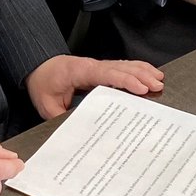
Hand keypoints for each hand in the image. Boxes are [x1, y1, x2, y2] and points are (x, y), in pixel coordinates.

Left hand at [25, 55, 163, 119]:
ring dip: (142, 70)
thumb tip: (80, 130)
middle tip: (158, 86)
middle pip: (120, 67)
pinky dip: (135, 68)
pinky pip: (120, 66)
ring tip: (159, 79)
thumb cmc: (43, 83)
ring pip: (123, 65)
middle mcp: (91, 66)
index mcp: (79, 72)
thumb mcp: (47, 104)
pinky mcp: (99, 69)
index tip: (141, 87)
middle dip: (140, 76)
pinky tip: (147, 73)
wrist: (37, 67)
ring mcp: (97, 66)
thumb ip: (62, 116)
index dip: (125, 80)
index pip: (106, 74)